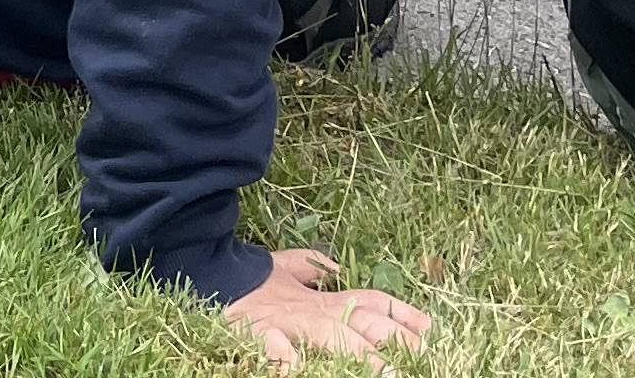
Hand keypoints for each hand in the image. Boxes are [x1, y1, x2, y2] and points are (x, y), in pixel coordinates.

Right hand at [225, 249, 430, 365]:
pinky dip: (284, 356)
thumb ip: (310, 267)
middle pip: (364, 321)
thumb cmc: (246, 279)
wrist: (202, 269)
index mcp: (322, 297)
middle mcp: (312, 308)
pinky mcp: (257, 331)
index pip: (372, 301)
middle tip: (425, 358)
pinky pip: (273, 346)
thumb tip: (333, 267)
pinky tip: (294, 367)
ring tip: (389, 375)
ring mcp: (287, 321)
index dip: (403, 314)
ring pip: (334, 337)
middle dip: (397, 340)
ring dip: (363, 356)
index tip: (432, 328)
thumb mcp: (282, 268)